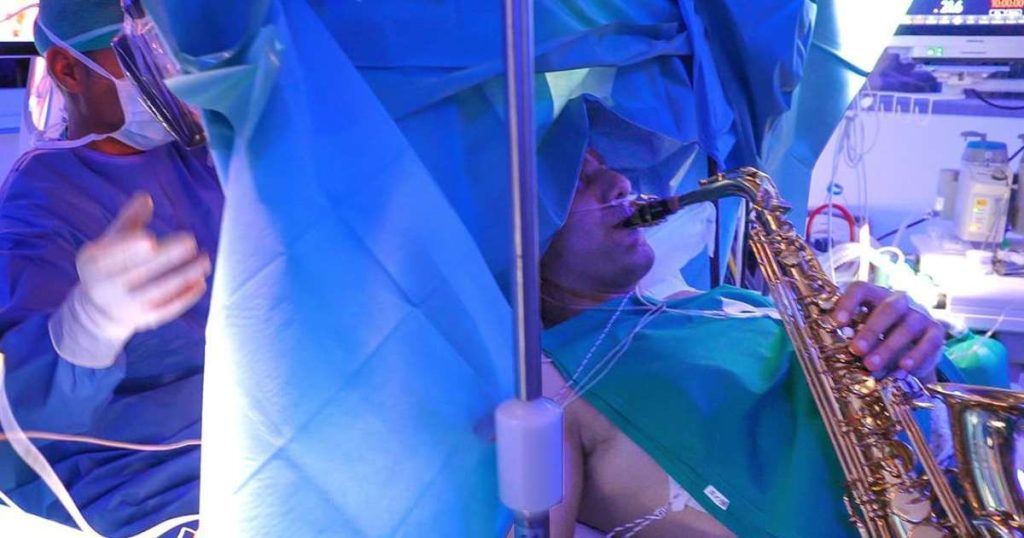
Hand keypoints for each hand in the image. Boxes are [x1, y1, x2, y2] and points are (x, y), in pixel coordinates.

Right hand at [49, 193, 210, 367]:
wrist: (98, 311)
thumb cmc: (109, 265)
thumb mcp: (109, 242)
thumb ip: (129, 219)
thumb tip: (146, 197)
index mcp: (94, 264)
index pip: (112, 256)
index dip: (129, 249)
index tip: (150, 239)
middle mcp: (107, 287)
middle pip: (139, 272)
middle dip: (165, 258)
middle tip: (190, 241)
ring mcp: (127, 306)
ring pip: (158, 291)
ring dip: (183, 276)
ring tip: (204, 261)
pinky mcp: (144, 320)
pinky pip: (167, 309)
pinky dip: (184, 297)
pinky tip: (200, 282)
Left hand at [831, 282, 944, 380]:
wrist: (913, 350)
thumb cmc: (880, 339)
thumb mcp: (864, 335)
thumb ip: (852, 339)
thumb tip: (834, 356)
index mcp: (875, 296)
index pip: (861, 289)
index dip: (848, 303)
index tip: (837, 322)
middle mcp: (899, 301)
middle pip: (887, 309)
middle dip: (870, 330)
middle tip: (856, 350)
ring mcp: (919, 315)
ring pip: (906, 327)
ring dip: (888, 347)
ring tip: (872, 366)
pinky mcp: (935, 332)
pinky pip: (929, 342)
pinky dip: (916, 355)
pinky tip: (903, 368)